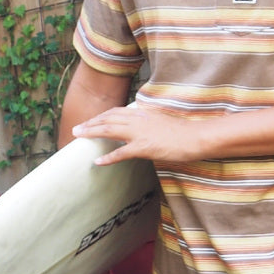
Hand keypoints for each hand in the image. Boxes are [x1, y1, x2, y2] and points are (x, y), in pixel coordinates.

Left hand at [72, 105, 204, 164]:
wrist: (196, 137)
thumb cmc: (182, 131)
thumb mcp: (162, 120)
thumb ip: (148, 120)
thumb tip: (139, 124)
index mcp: (143, 112)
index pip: (116, 111)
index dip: (101, 116)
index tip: (91, 121)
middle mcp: (138, 119)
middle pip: (108, 118)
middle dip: (91, 123)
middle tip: (77, 129)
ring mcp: (140, 133)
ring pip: (109, 130)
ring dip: (92, 133)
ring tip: (79, 137)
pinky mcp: (144, 147)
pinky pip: (121, 153)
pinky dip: (108, 157)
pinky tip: (98, 161)